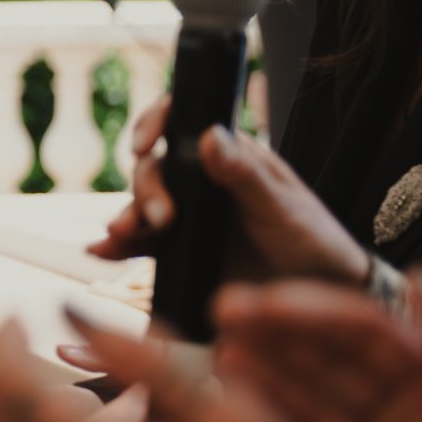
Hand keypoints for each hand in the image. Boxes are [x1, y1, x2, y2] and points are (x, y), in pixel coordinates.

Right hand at [91, 96, 368, 285]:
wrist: (320, 300)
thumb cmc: (314, 241)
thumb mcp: (284, 208)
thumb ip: (246, 176)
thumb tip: (208, 135)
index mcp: (229, 156)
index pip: (182, 121)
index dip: (155, 123)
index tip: (143, 143)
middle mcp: (201, 179)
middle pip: (154, 167)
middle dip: (148, 188)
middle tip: (165, 218)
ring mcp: (188, 214)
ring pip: (142, 203)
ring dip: (127, 215)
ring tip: (121, 235)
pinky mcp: (179, 249)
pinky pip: (142, 243)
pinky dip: (118, 246)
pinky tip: (101, 251)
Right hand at [212, 270, 421, 421]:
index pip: (373, 333)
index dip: (319, 311)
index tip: (274, 300)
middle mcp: (407, 417)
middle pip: (331, 358)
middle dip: (277, 330)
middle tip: (229, 309)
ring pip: (310, 397)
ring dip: (264, 366)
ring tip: (224, 345)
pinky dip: (267, 418)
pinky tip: (237, 394)